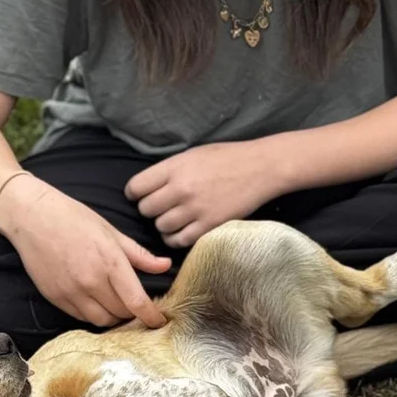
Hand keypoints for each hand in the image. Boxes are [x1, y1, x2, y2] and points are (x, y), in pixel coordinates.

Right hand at [0, 176, 169, 327]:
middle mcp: (91, 281)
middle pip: (122, 314)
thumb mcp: (110, 231)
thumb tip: (165, 265)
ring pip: (103, 321)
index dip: (151, 316)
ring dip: (114, 317)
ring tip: (117, 305)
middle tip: (136, 305)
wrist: (31, 217)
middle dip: (133, 313)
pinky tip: (97, 301)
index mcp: (109, 262)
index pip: (136, 301)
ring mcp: (71, 292)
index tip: (159, 322)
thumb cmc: (72, 218)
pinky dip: (94, 314)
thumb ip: (139, 254)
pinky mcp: (56, 298)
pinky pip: (82, 317)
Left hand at [125, 138, 292, 248]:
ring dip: (164, 225)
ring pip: (161, 227)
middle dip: (150, 210)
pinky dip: (176, 238)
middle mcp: (181, 188)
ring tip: (174, 219)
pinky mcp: (208, 225)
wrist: (260, 168)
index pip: (136, 187)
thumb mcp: (192, 155)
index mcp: (175, 167)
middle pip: (146, 209)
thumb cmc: (226, 158)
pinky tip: (181, 231)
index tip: (141, 196)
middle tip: (161, 208)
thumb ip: (169, 170)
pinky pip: (179, 240)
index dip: (135, 194)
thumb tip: (147, 187)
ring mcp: (195, 209)